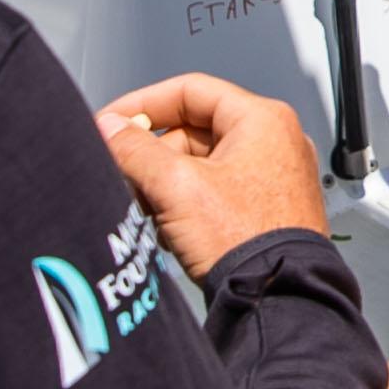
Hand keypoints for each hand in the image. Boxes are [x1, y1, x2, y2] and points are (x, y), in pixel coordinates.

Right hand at [99, 75, 327, 279]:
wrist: (278, 298)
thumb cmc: (246, 240)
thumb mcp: (176, 187)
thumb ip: (135, 150)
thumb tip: (109, 129)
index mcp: (263, 120)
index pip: (190, 90)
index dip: (143, 104)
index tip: (113, 122)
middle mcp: (275, 142)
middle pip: (192, 130)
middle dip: (152, 156)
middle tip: (125, 175)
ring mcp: (274, 177)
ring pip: (201, 165)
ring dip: (166, 184)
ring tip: (150, 210)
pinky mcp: (268, 209)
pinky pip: (216, 192)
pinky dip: (188, 204)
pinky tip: (172, 229)